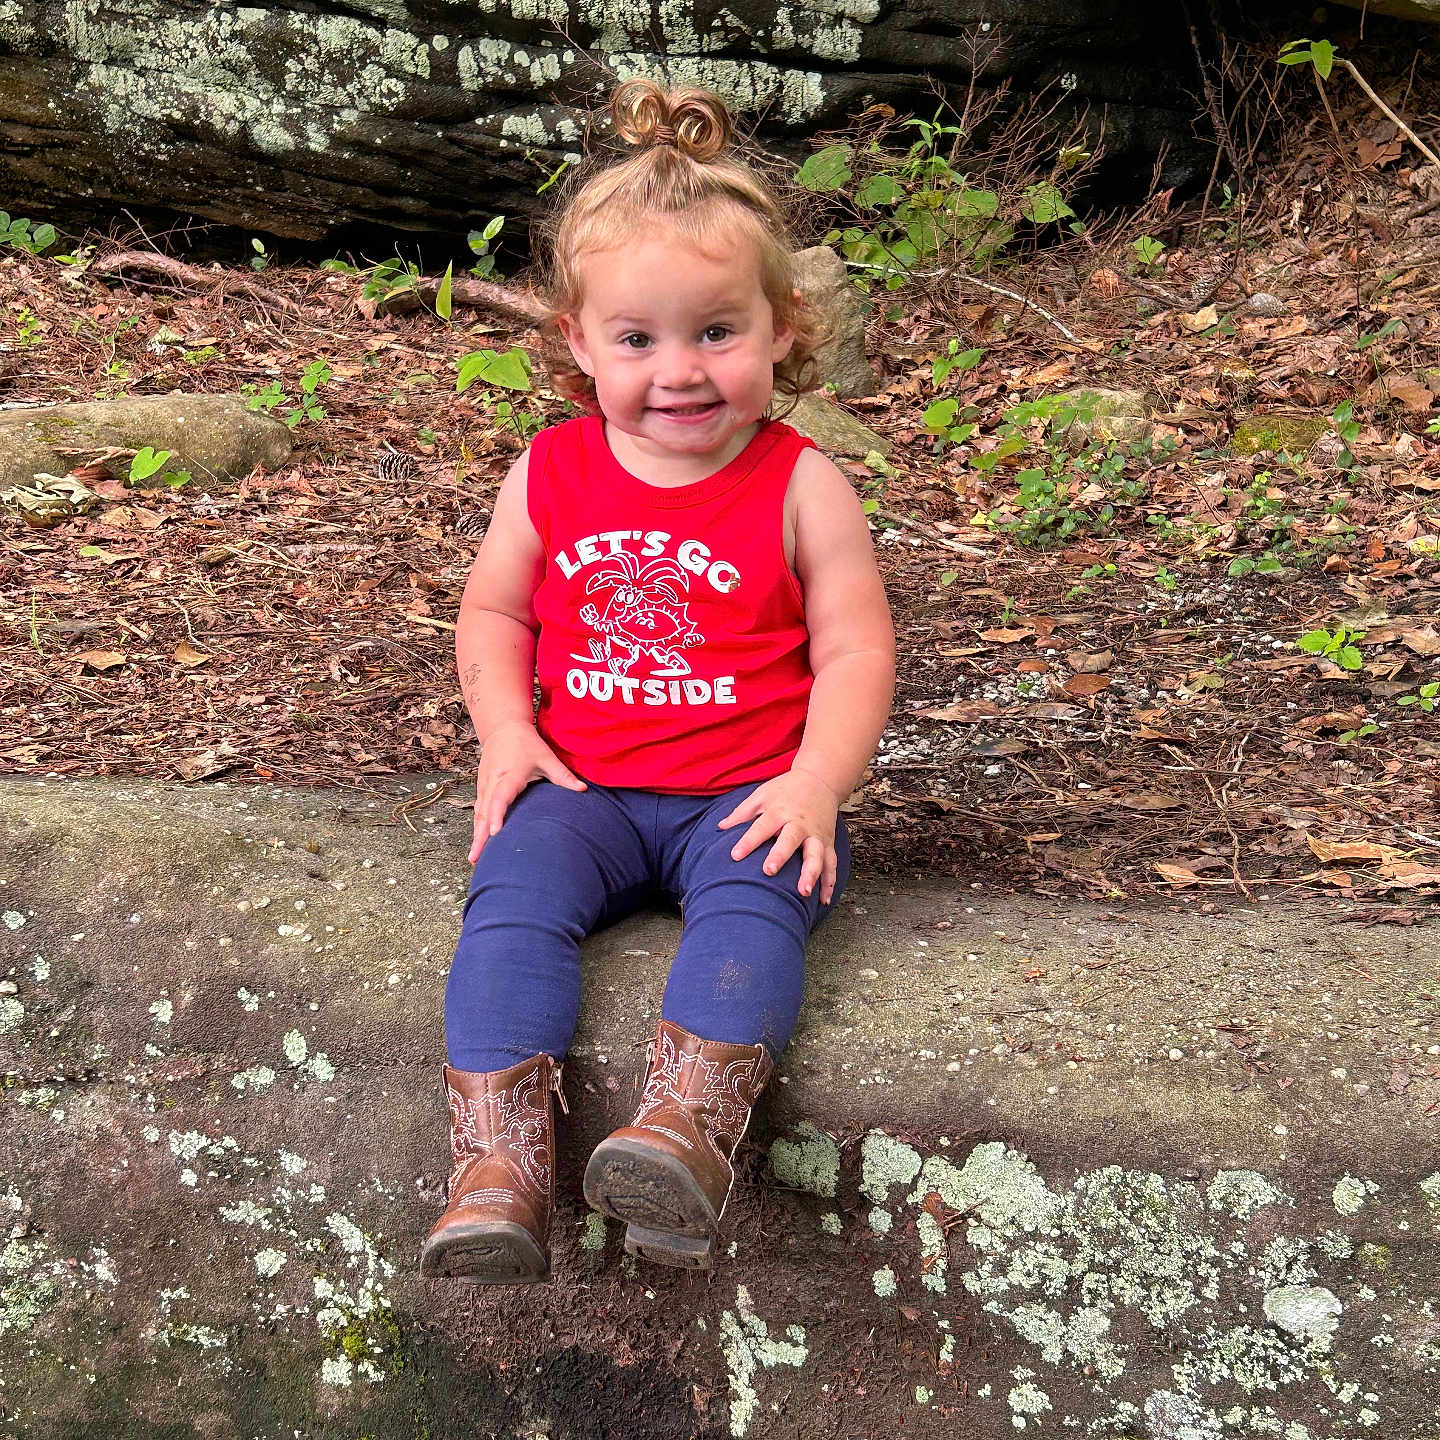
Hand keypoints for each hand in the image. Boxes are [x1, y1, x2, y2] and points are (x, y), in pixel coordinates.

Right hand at [469, 722, 584, 863]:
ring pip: (478, 814)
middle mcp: (492, 783)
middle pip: (485, 812)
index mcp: (508, 776)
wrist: (504, 727)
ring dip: (476, 835)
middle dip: (481, 836)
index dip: (497, 816)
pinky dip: (477, 827)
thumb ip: (563, 776)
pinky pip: (478, 810)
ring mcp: (484, 786)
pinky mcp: (482, 788)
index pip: (500, 798)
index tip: (495, 833)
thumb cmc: (526, 743)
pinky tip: (478, 843)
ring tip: (474, 858)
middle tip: (477, 858)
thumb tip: (583, 790)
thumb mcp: (546, 757)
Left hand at [716, 767, 840, 902]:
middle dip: (781, 856)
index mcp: (780, 811)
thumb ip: (742, 812)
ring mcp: (816, 834)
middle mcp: (800, 823)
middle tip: (768, 871)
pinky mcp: (828, 843)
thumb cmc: (785, 790)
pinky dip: (829, 883)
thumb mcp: (762, 795)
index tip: (735, 856)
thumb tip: (720, 826)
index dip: (749, 841)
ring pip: (816, 855)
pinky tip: (823, 900)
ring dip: (811, 874)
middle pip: (790, 840)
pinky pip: (831, 864)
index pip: (762, 827)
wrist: (820, 780)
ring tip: (803, 892)